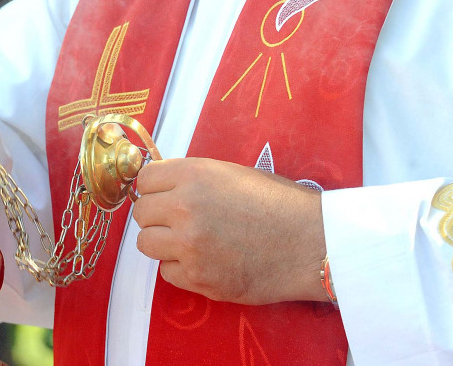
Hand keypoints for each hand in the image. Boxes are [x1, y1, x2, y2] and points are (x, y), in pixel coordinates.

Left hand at [133, 157, 328, 304]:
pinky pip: (167, 272)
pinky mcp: (198, 278)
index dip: (155, 189)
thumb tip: (163, 189)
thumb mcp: (232, 174)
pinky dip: (181, 268)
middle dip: (157, 217)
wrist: (312, 243)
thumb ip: (193, 179)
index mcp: (194, 175)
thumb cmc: (280, 203)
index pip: (144, 181)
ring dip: (163, 244)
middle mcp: (184, 208)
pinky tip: (206, 261)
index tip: (165, 197)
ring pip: (146, 244)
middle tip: (180, 222)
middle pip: (141, 214)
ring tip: (191, 243)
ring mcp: (189, 245)